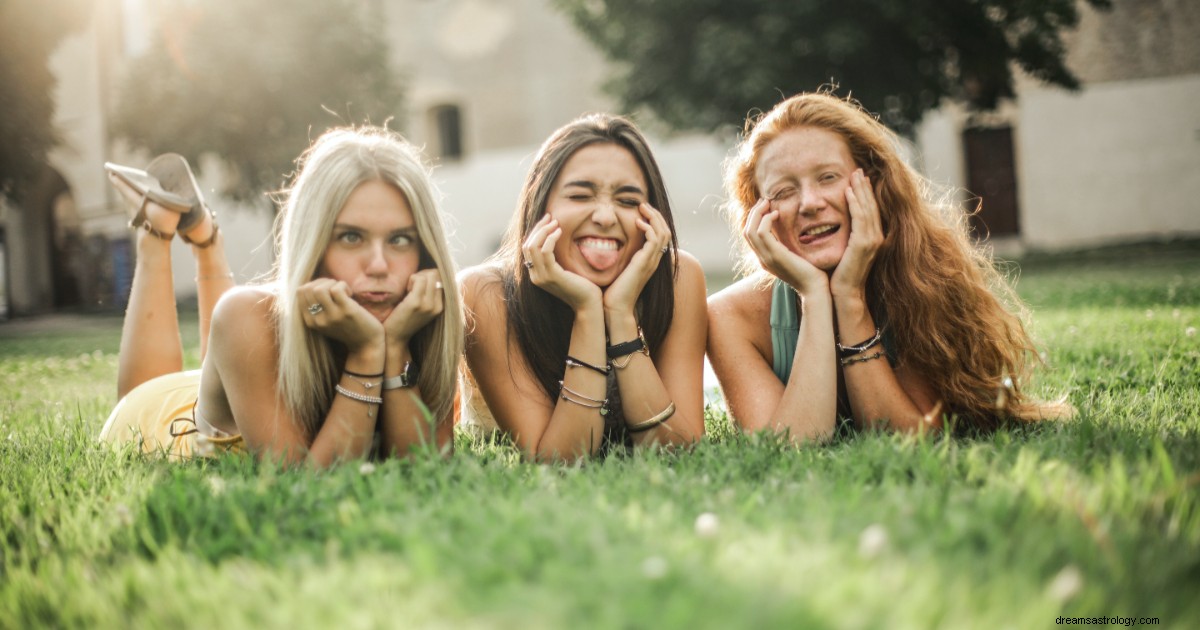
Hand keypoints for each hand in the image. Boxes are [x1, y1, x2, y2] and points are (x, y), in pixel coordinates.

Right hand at [298, 279, 383, 351]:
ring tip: (342, 290)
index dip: (314, 284)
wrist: (367, 345)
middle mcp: (318, 320)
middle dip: (323, 281)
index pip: (300, 292)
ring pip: (319, 289)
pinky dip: (343, 285)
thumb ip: (317, 307)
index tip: (327, 290)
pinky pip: (336, 289)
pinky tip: (350, 293)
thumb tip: (313, 283)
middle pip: (309, 288)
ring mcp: (332, 316)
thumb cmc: (348, 328)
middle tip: (336, 288)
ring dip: (332, 283)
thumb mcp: (327, 321)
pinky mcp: (346, 311)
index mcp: (310, 321)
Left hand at [383, 269, 443, 344]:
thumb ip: (429, 295)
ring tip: (409, 289)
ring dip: (417, 277)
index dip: (429, 278)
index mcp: (441, 307)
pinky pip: (418, 279)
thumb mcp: (422, 309)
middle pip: (436, 275)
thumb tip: (432, 274)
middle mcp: (437, 306)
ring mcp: (428, 304)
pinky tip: (406, 291)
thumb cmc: (405, 320)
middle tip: (412, 286)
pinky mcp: (416, 302)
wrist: (395, 338)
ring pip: (429, 275)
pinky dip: (411, 279)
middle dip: (423, 275)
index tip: (418, 287)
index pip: (442, 280)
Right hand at [523, 214, 601, 310]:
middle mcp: (534, 276)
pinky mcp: (552, 276)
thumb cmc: (581, 286)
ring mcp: (541, 277)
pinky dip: (551, 238)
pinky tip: (560, 231)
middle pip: (527, 245)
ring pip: (533, 246)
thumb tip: (554, 237)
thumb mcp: (565, 269)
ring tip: (556, 222)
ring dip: (544, 230)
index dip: (536, 231)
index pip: (527, 248)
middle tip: (551, 217)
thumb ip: (557, 258)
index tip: (548, 220)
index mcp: (535, 274)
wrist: (588, 304)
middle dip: (538, 228)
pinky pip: (546, 251)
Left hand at [603, 202, 670, 315]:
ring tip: (642, 208)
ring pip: (663, 233)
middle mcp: (653, 260)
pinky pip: (654, 240)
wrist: (615, 308)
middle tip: (643, 205)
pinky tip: (637, 223)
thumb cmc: (612, 292)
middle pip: (665, 231)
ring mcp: (651, 262)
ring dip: (654, 217)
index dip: (654, 221)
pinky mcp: (645, 263)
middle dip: (656, 215)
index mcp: (649, 261)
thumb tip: (607, 245)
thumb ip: (619, 257)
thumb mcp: (617, 269)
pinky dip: (649, 228)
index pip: (660, 236)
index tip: (641, 211)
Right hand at [744, 198, 827, 295]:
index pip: (750, 236)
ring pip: (750, 230)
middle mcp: (762, 259)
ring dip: (758, 213)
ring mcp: (766, 258)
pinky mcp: (775, 255)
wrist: (816, 289)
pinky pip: (762, 232)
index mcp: (765, 259)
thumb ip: (790, 246)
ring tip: (769, 203)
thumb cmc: (812, 274)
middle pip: (746, 231)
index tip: (767, 207)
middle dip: (754, 213)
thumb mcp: (797, 257)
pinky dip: (767, 219)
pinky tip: (777, 214)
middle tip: (766, 201)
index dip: (755, 219)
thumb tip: (792, 231)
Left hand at [830, 169, 883, 299]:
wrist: (845, 292)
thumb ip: (848, 236)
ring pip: (867, 209)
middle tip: (858, 170)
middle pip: (872, 206)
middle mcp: (877, 237)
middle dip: (865, 187)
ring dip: (860, 190)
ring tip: (854, 175)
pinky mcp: (864, 244)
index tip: (860, 179)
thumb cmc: (841, 274)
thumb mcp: (846, 250)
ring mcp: (873, 240)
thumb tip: (839, 223)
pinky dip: (855, 203)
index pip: (871, 210)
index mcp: (874, 238)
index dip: (866, 194)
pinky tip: (848, 192)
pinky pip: (860, 218)